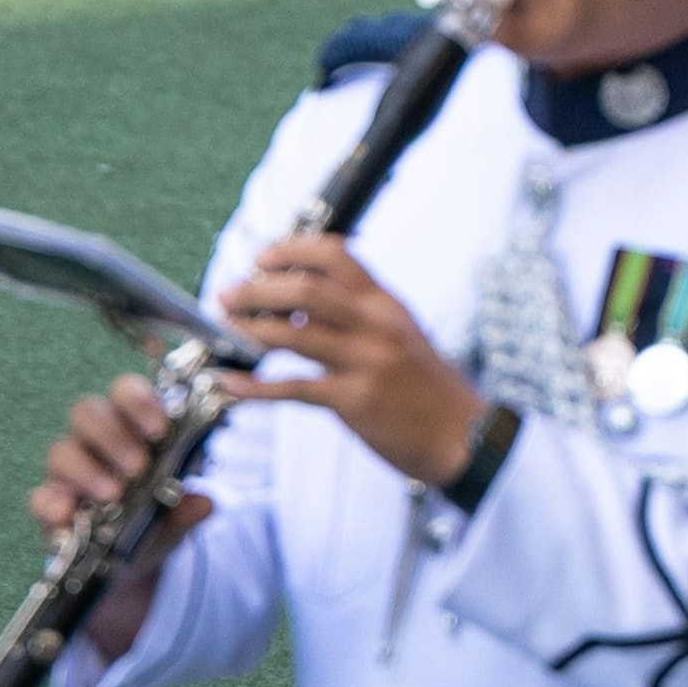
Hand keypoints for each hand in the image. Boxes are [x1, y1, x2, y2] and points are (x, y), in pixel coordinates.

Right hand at [33, 374, 214, 665]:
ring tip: (113, 494)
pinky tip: (67, 515)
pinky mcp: (49, 507)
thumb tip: (204, 503)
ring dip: (87, 470)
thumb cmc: (154, 523)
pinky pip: (40, 498)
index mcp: (128, 427)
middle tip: (138, 466)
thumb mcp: (177, 518)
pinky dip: (52, 505)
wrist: (131, 568)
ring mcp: (67, 474)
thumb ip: (187, 509)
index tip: (159, 428)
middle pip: (86, 412)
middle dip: (112, 435)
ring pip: (60, 451)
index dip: (138, 401)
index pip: (124, 393)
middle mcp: (93, 443)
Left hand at [218, 235, 486, 493]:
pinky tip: (229, 383)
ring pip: (294, 333)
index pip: (337, 255)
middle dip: (258, 288)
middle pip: (306, 289)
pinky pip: (293, 388)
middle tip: (228, 294)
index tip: (261, 258)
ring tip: (225, 327)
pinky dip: (255, 386)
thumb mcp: (403, 333)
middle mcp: (376, 325)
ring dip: (249, 328)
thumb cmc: (426, 387)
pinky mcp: (354, 400)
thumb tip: (306, 295)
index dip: (292, 250)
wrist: (463, 435)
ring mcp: (366, 362)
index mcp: (386, 303)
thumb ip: (362, 313)